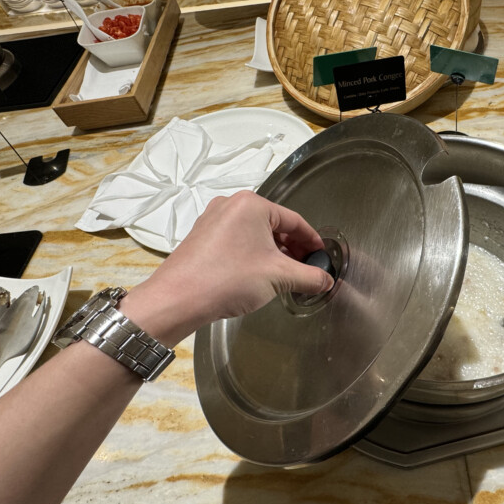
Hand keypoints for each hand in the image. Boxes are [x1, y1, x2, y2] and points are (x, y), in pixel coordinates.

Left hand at [122, 192, 332, 344]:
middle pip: (274, 225)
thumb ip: (309, 276)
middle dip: (292, 248)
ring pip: (255, 234)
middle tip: (305, 268)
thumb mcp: (278, 277)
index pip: (294, 220)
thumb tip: (326, 280)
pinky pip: (237, 241)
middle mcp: (230, 205)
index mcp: (251, 204)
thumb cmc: (227, 279)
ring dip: (273, 253)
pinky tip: (258, 275)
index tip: (321, 256)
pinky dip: (252, 255)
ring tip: (283, 275)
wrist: (178, 299)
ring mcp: (213, 220)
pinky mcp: (202, 237)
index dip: (312, 241)